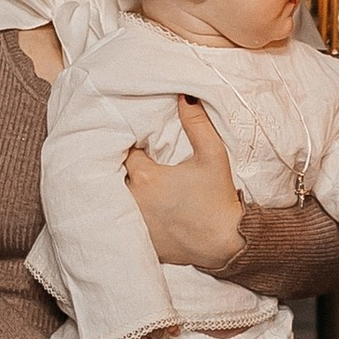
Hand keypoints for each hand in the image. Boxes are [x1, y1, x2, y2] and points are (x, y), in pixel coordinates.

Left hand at [125, 97, 247, 271]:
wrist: (226, 243)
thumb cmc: (219, 198)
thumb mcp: (213, 155)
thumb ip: (197, 123)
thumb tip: (184, 95)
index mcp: (146, 176)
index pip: (124, 151)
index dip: (130, 145)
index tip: (140, 145)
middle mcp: (132, 199)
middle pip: (113, 174)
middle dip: (120, 166)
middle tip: (132, 161)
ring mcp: (132, 223)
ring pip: (114, 198)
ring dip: (119, 190)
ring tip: (133, 183)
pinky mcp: (137, 240)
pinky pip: (121, 222)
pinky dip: (125, 214)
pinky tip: (139, 208)